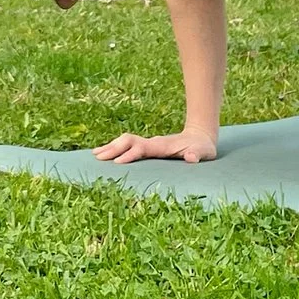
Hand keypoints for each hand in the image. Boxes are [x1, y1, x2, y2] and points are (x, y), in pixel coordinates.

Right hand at [93, 128, 218, 164]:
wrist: (200, 136)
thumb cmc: (202, 148)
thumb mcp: (204, 153)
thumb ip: (197, 155)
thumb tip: (191, 158)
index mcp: (162, 146)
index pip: (142, 148)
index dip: (130, 154)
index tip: (117, 162)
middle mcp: (152, 143)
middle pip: (128, 142)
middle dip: (113, 149)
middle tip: (97, 157)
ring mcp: (149, 144)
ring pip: (125, 142)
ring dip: (111, 147)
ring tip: (94, 155)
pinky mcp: (147, 147)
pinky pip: (127, 146)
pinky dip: (115, 148)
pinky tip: (104, 154)